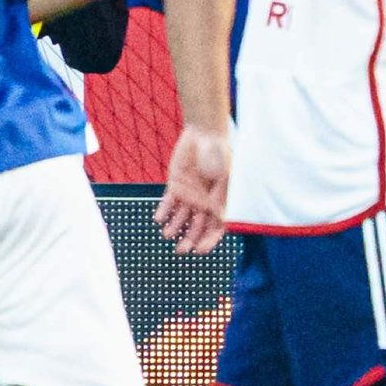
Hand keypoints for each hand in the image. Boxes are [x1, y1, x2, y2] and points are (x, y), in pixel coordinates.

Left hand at [158, 123, 232, 253]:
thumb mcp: (225, 178)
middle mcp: (205, 202)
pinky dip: (163, 212)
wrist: (204, 134)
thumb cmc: (220, 154)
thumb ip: (222, 198)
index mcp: (221, 202)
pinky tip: (159, 219)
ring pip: (181, 218)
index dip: (209, 240)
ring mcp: (190, 195)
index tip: (201, 251)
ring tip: (168, 234)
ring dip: (175, 228)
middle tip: (181, 250)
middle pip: (197, 227)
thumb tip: (222, 221)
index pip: (216, 227)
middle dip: (190, 240)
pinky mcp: (176, 186)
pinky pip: (168, 204)